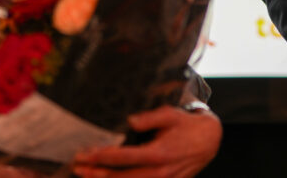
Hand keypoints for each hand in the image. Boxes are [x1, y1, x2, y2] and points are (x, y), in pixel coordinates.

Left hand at [72, 105, 221, 177]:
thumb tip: (129, 120)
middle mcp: (159, 172)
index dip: (100, 156)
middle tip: (77, 167)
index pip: (122, 158)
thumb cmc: (187, 125)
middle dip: (96, 173)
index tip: (84, 153)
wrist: (210, 140)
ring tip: (86, 175)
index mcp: (158, 153)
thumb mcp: (171, 115)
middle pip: (120, 177)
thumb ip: (149, 118)